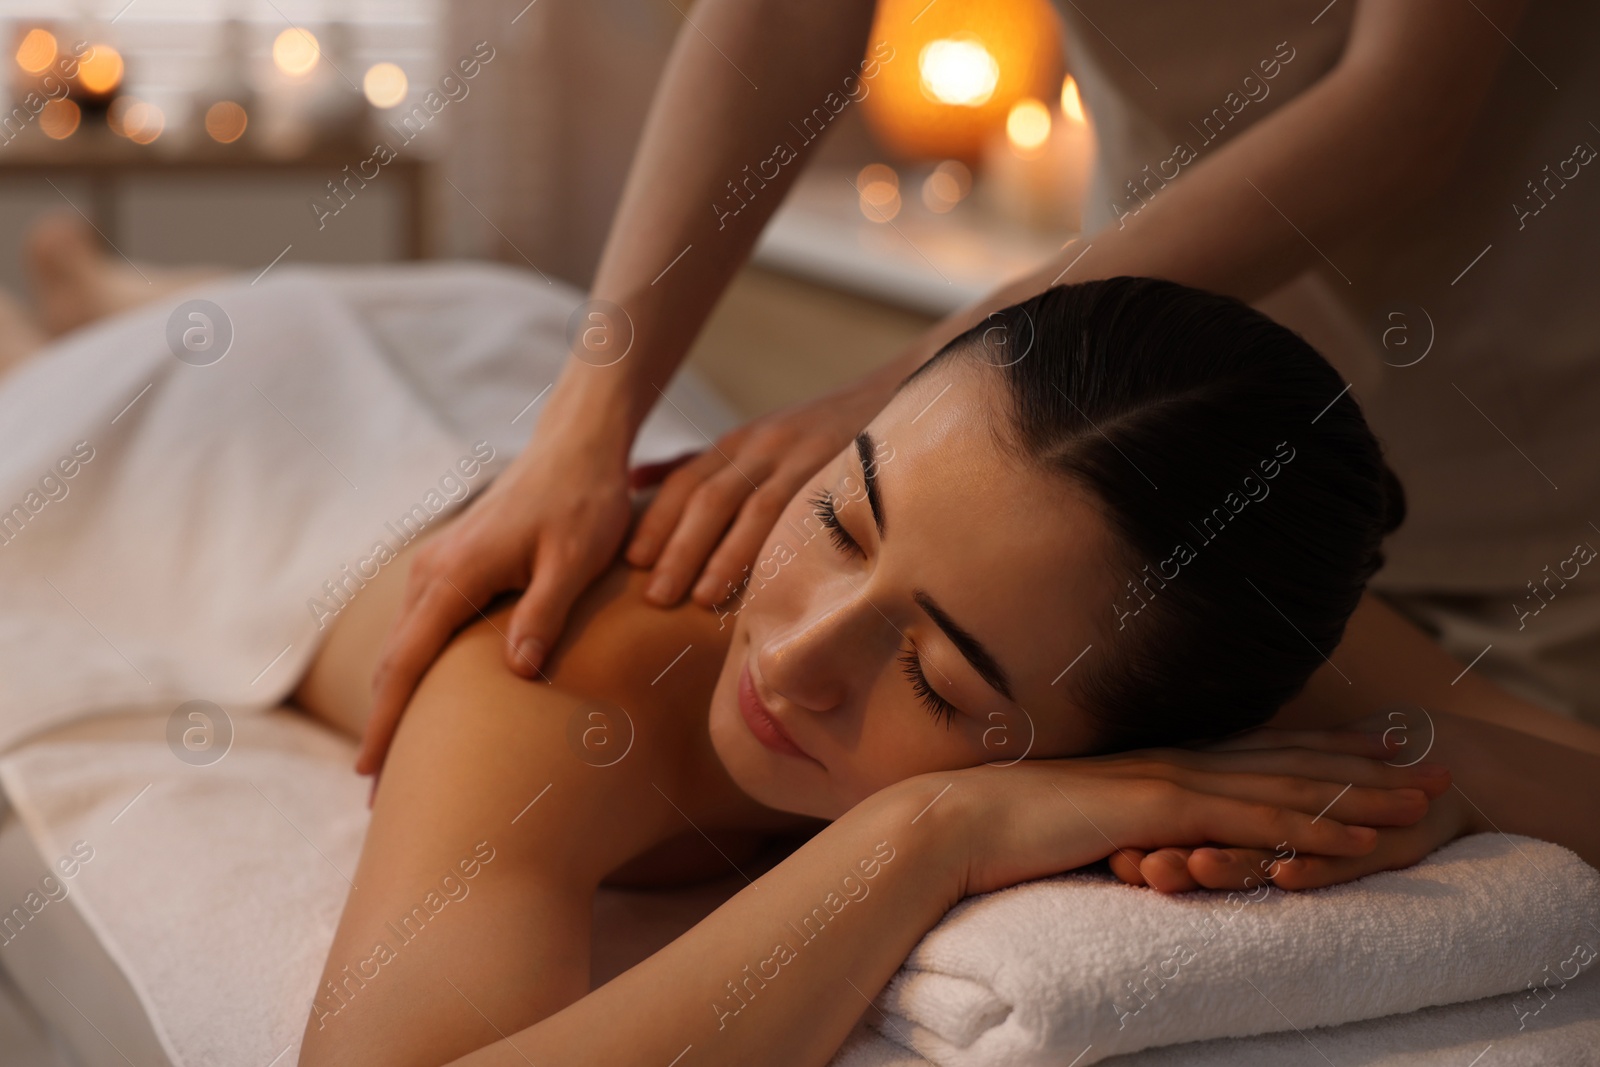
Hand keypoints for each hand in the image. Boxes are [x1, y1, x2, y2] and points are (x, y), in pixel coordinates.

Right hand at [359, 416, 632, 775]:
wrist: (575, 448)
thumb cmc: (583, 503)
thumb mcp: (574, 561)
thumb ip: (544, 613)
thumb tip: (517, 671)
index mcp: (454, 576)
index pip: (406, 664)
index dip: (387, 723)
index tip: (370, 775)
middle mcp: (431, 573)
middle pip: (394, 663)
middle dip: (384, 726)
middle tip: (380, 796)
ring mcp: (436, 568)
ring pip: (404, 647)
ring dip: (397, 700)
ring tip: (399, 762)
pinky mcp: (451, 567)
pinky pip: (421, 629)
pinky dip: (414, 670)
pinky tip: (426, 702)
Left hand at [625, 376, 891, 607]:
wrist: (894, 398)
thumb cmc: (815, 435)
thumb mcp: (752, 441)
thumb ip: (695, 464)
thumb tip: (632, 481)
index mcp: (738, 443)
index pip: (686, 481)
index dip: (657, 521)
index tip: (632, 561)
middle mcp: (764, 446)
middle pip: (711, 496)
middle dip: (679, 546)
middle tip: (655, 594)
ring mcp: (803, 458)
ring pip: (754, 507)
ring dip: (725, 554)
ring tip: (701, 597)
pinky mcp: (840, 471)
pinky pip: (805, 511)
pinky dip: (783, 544)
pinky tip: (769, 579)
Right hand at [918, 739, 1448, 899]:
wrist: (956, 824)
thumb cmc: (1003, 829)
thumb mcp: (1078, 823)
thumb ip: (1118, 824)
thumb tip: (1140, 842)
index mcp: (1154, 763)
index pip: (1250, 752)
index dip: (1315, 747)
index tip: (1368, 744)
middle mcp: (1172, 760)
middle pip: (1284, 759)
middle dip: (1360, 761)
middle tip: (1425, 759)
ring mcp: (1170, 778)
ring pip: (1285, 785)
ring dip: (1359, 793)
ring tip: (1420, 799)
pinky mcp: (1161, 807)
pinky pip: (1254, 820)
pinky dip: (1313, 826)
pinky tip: (1360, 837)